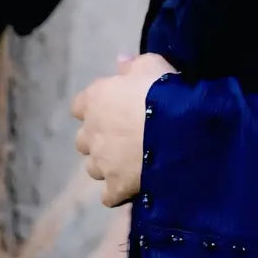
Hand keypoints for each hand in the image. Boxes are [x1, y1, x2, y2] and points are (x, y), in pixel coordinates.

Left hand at [71, 53, 179, 207]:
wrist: (177, 131)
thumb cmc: (162, 92)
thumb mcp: (151, 65)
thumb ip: (133, 65)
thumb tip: (120, 62)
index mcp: (95, 100)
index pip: (79, 105)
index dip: (96, 107)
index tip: (113, 107)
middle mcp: (91, 133)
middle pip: (84, 140)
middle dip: (99, 139)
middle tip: (125, 136)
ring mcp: (101, 164)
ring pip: (94, 168)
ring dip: (108, 165)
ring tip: (133, 162)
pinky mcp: (115, 188)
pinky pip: (109, 195)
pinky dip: (119, 191)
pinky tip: (135, 186)